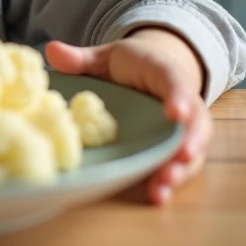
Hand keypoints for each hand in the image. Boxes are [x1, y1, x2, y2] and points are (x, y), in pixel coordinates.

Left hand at [44, 29, 210, 205]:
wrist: (152, 70)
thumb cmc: (131, 63)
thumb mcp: (108, 57)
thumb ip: (82, 57)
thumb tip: (50, 50)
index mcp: (165, 74)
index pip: (176, 83)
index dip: (178, 98)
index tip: (175, 112)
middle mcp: (182, 104)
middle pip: (195, 125)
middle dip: (188, 143)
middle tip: (178, 158)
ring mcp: (182, 129)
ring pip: (190, 151)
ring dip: (179, 171)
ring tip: (162, 188)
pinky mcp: (173, 149)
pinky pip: (177, 165)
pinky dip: (170, 181)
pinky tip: (157, 195)